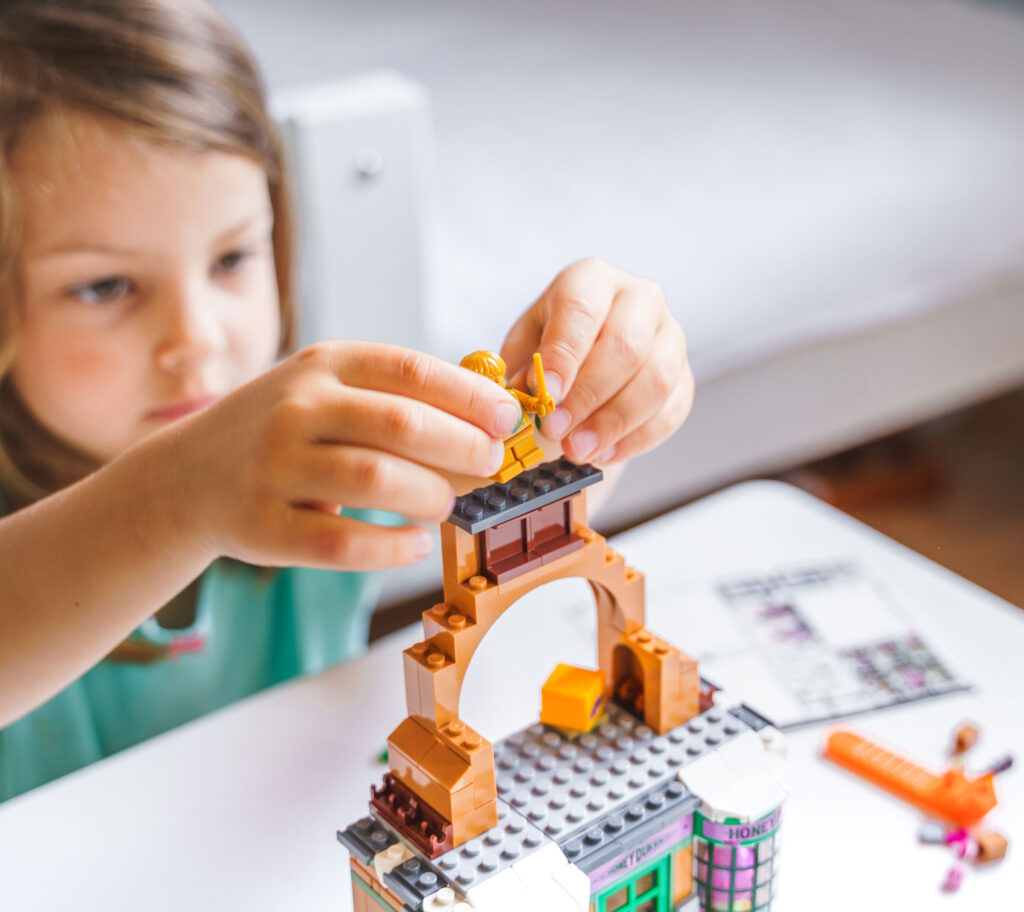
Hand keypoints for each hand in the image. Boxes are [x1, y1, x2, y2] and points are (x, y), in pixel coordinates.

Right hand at [170, 341, 519, 570]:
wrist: (189, 474)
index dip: (471, 397)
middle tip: (490, 465)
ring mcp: (274, 467)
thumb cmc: (286, 430)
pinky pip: (341, 543)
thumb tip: (489, 418)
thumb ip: (396, 396)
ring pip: (375, 480)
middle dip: (463, 448)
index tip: (509, 420)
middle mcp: (296, 408)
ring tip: (448, 503)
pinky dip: (390, 547)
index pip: (412, 371)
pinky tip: (415, 543)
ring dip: (430, 496)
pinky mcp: (263, 526)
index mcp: (323, 365)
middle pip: (402, 425)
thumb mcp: (328, 389)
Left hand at [501, 259, 693, 464]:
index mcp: (591, 280)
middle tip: (557, 432)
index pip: (582, 309)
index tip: (547, 394)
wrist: (584, 366)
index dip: (565, 355)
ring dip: (615, 422)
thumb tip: (526, 396)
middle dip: (589, 395)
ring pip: (657, 380)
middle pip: (627, 345)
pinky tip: (603, 453)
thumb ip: (522, 370)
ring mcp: (670, 336)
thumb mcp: (523, 351)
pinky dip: (636, 439)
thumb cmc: (549, 352)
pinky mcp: (685, 376)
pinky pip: (672, 411)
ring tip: (577, 450)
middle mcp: (639, 299)